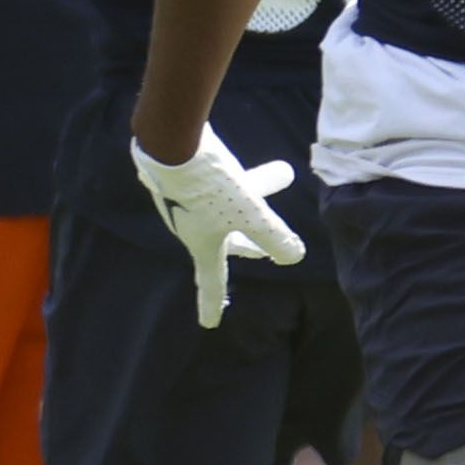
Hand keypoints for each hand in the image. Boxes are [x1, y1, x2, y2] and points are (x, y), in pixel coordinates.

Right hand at [131, 125, 307, 328]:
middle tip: (263, 251)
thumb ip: (274, 236)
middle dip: (250, 244)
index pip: (212, 282)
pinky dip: (231, 178)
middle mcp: (188, 225)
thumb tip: (294, 256)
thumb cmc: (209, 184)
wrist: (170, 141)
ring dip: (257, 193)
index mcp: (202, 243)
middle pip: (226, 240)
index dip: (213, 304)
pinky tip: (234, 161)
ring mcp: (181, 200)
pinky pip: (212, 182)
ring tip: (285, 173)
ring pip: (225, 204)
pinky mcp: (180, 175)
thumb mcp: (250, 212)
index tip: (210, 323)